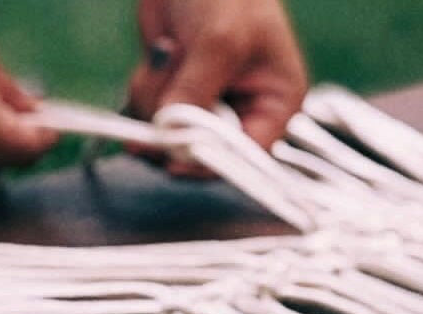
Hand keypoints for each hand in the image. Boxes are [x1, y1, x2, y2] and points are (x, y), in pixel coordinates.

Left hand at [125, 0, 307, 156]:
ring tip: (167, 53)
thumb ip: (196, 94)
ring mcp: (209, 106)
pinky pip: (152, 116)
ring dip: (156, 101)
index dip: (209, 164)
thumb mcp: (219, 40)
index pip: (245, 158)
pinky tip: (158, 56)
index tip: (174, 162)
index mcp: (276, 104)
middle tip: (156, 112)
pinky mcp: (178, 95)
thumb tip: (170, 138)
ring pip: (171, 136)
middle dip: (174, 129)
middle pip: (203, 154)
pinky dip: (145, 90)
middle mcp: (245, 112)